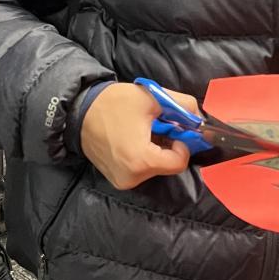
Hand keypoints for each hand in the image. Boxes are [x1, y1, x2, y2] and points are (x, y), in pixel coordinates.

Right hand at [80, 82, 200, 189]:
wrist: (78, 112)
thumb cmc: (113, 104)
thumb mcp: (151, 98)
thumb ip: (182, 105)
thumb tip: (200, 116)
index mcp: (141, 160)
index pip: (179, 162)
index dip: (182, 144)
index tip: (174, 129)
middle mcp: (132, 177)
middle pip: (167, 166)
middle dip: (168, 146)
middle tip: (157, 127)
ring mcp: (123, 181)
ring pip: (155, 168)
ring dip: (156, 151)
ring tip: (142, 132)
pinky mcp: (117, 180)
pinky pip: (141, 170)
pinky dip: (144, 157)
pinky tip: (133, 140)